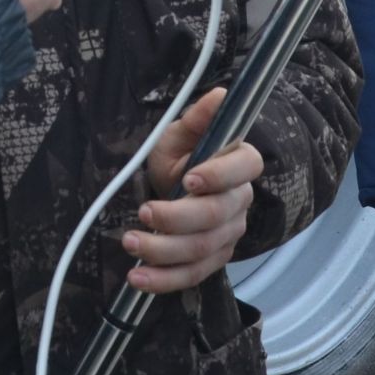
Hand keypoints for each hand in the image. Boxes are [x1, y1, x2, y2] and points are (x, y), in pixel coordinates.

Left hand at [125, 88, 263, 292]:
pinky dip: (164, 280)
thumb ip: (198, 118)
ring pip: (201, 250)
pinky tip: (138, 278)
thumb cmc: (177, 156)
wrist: (170, 187)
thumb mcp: (179, 133)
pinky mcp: (212, 261)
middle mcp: (240, 202)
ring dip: (163, 250)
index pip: (244, 168)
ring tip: (130, 242)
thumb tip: (218, 95)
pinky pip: (192, 276)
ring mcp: (228, 235)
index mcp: (240, 164)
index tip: (186, 179)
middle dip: (176, 218)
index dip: (218, 176)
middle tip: (143, 212)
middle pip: (216, 216)